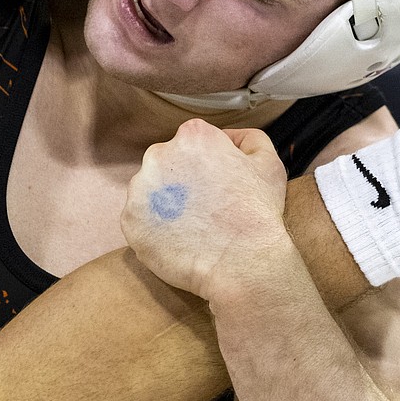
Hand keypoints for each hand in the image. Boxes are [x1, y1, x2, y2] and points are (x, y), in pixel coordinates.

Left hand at [121, 119, 290, 300]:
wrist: (242, 263)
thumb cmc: (257, 214)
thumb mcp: (269, 163)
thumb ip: (247, 139)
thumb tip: (229, 139)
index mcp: (191, 137)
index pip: (193, 142)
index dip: (208, 164)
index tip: (218, 185)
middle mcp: (159, 156)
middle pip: (167, 163)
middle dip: (182, 181)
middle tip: (206, 206)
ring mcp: (140, 190)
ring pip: (151, 192)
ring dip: (166, 204)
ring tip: (192, 226)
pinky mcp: (130, 221)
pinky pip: (141, 221)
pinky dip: (155, 229)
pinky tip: (179, 240)